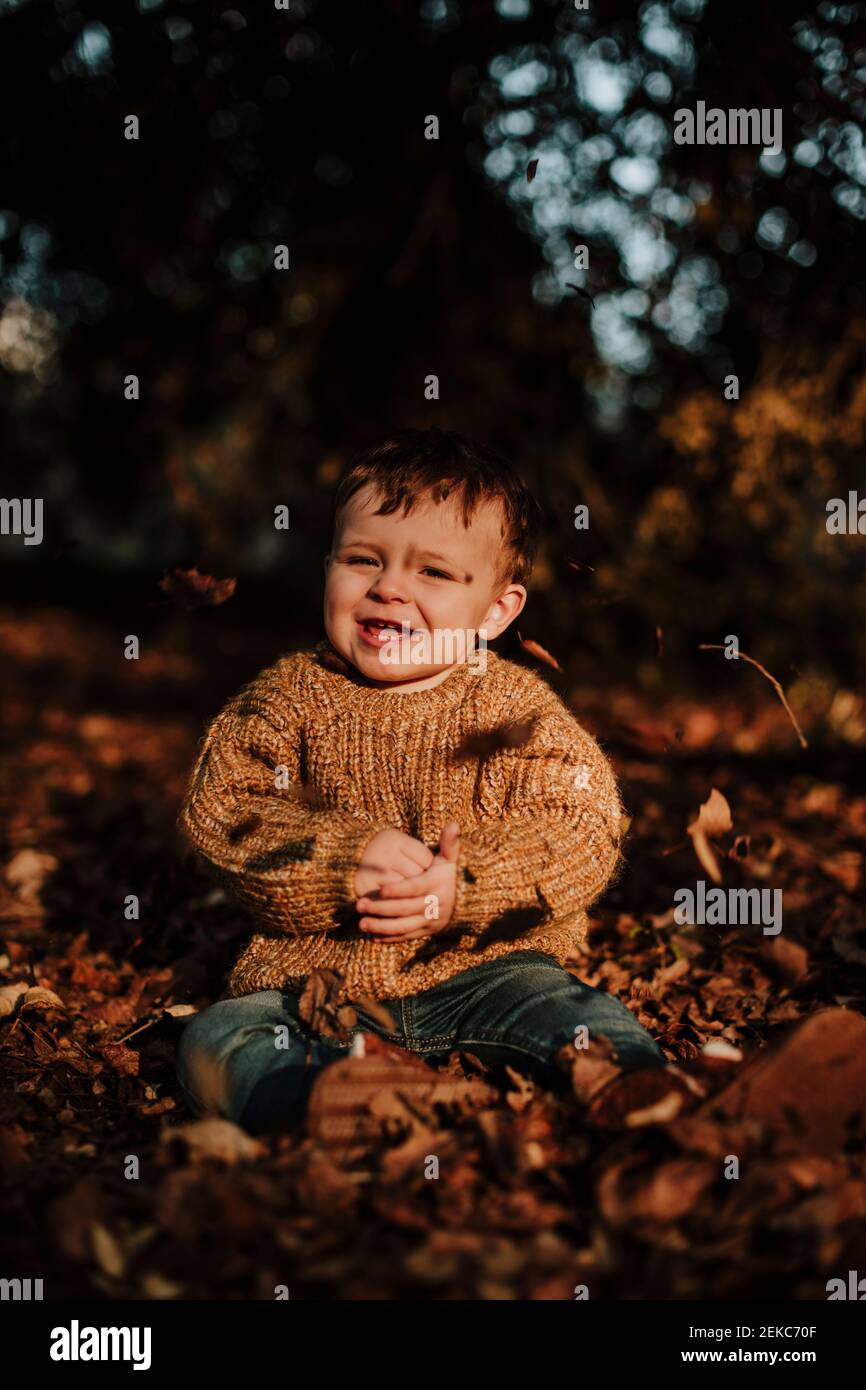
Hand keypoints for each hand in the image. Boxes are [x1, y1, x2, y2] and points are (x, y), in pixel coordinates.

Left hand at [355, 822, 459, 941]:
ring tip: (361, 923)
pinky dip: (390, 937)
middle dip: (381, 908)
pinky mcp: (426, 932)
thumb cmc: (448, 874)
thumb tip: (454, 824)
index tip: (379, 890)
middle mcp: (435, 905)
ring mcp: (430, 921)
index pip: (415, 888)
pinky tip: (373, 935)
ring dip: (381, 926)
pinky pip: (406, 936)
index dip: (398, 890)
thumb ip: (448, 842)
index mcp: (437, 885)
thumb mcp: (450, 859)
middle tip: (359, 905)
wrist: (463, 900)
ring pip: (404, 926)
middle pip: (405, 908)